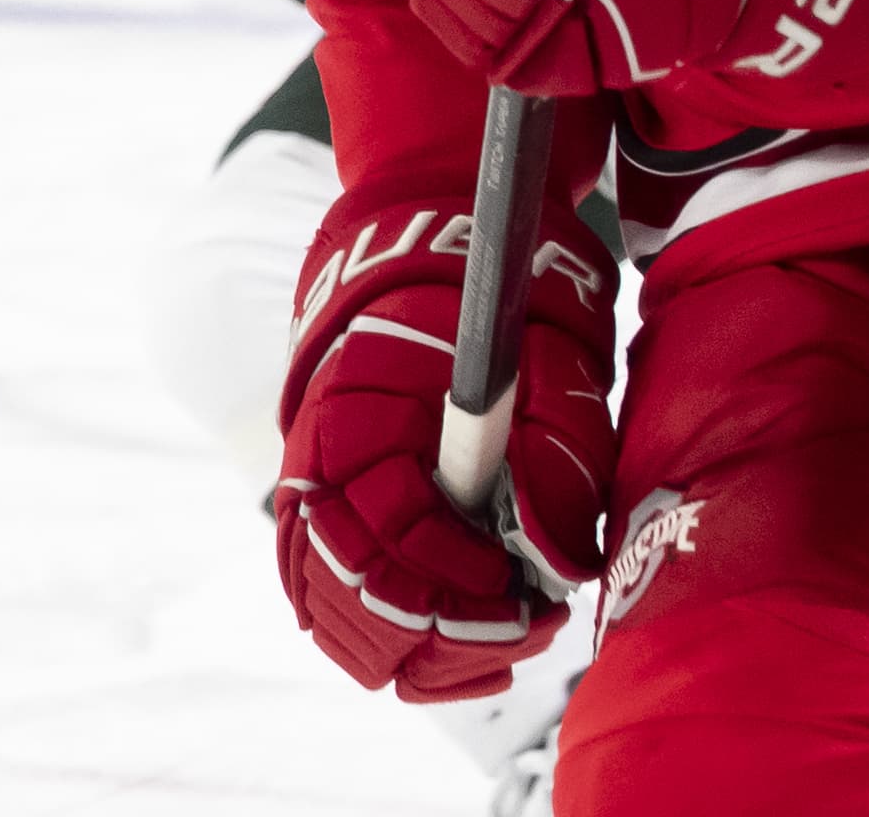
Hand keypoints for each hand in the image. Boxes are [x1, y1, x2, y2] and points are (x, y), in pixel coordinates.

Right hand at [275, 184, 616, 698]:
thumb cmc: (498, 281)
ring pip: (331, 605)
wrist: (437, 221)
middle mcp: (317, 453)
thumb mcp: (546, 351)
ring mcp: (318, 480)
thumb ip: (551, 455)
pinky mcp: (335, 499)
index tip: (519, 595)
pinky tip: (451, 648)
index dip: (452, 580)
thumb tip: (549, 567)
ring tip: (497, 647)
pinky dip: (386, 632)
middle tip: (519, 632)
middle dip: (435, 631)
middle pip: (345, 590)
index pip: (382, 529)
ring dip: (411, 646)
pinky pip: (334, 591)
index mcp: (355, 407)